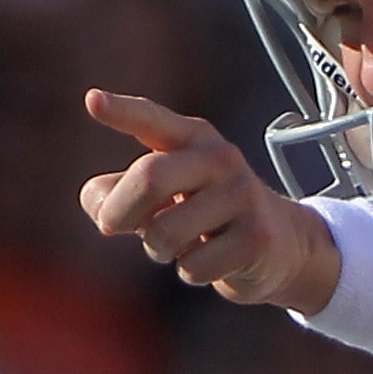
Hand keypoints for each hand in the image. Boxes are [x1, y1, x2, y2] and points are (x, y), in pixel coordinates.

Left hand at [80, 91, 340, 310]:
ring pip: (166, 232)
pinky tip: (210, 261)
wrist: (279, 244)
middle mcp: (220, 158)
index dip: (122, 112)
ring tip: (174, 246)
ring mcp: (242, 196)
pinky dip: (190, 271)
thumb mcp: (160, 197)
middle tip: (108, 226)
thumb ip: (118, 193)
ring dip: (157, 249)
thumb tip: (98, 203)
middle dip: (119, 210)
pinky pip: (194, 265)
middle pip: (150, 177)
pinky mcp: (255, 237)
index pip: (153, 120)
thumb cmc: (202, 215)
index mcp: (192, 137)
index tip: (93, 101)